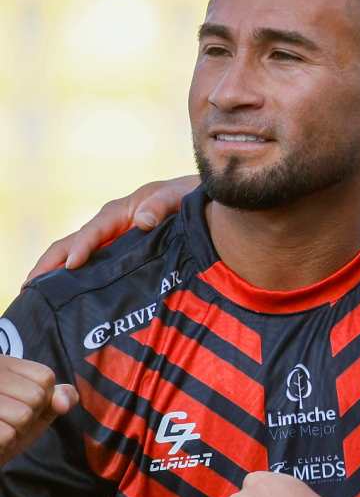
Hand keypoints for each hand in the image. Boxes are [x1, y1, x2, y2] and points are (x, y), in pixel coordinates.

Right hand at [0, 356, 77, 464]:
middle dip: (28, 417)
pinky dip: (3, 444)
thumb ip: (58, 398)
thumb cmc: (6, 428)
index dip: (42, 399)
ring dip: (15, 432)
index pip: (45, 377)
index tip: (19, 404)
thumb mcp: (37, 409)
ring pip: (23, 416)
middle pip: (36, 397)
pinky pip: (7, 435)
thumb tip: (64, 404)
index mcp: (2, 364)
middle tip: (6, 420)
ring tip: (0, 427)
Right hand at [27, 176, 196, 281]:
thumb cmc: (184, 196)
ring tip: (33, 296)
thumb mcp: (175, 197)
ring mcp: (108, 241)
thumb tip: (143, 221)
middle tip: (28, 287)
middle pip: (70, 244)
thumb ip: (161, 205)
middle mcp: (106, 227)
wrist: (195, 201)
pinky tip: (65, 299)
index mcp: (117, 212)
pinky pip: (89, 266)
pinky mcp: (115, 253)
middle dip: (48, 264)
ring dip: (52, 274)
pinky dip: (71, 279)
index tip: (71, 266)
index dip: (80, 247)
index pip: (92, 231)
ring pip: (73, 256)